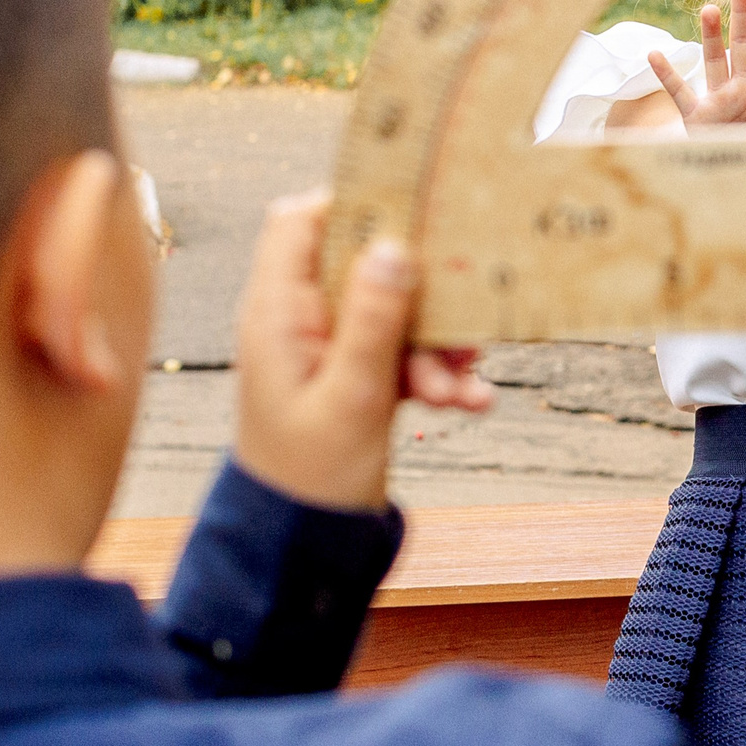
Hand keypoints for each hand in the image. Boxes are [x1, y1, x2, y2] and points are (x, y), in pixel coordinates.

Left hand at [233, 190, 493, 512]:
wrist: (304, 541)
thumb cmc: (311, 474)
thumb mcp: (352, 393)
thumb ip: (372, 318)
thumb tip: (393, 247)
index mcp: (277, 313)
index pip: (299, 221)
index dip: (353, 203)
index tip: (412, 213)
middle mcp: (300, 320)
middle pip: (365, 264)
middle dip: (420, 293)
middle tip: (457, 323)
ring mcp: (330, 347)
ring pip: (395, 310)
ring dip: (435, 343)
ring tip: (456, 385)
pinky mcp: (357, 373)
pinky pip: (405, 352)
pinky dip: (437, 372)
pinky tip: (468, 400)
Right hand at [648, 0, 745, 127]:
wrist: (741, 175)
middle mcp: (745, 88)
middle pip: (744, 44)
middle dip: (743, 14)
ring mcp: (720, 100)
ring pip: (714, 60)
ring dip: (711, 36)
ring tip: (710, 8)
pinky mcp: (698, 117)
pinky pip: (680, 92)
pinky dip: (667, 76)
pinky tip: (655, 55)